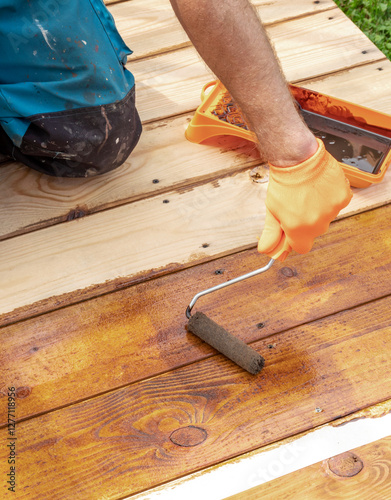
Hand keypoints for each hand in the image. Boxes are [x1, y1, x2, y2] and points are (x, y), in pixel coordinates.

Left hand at [258, 139, 352, 260]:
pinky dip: (330, 198)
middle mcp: (318, 223)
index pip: (301, 248)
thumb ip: (271, 233)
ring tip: (308, 193)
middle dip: (306, 222)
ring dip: (319, 209)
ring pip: (327, 217)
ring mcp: (333, 210)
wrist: (298, 157)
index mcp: (299, 229)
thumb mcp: (272, 209)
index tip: (292, 229)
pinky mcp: (344, 197)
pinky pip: (338, 204)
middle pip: (314, 232)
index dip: (295, 239)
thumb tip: (266, 250)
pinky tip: (320, 188)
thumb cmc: (283, 182)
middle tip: (298, 204)